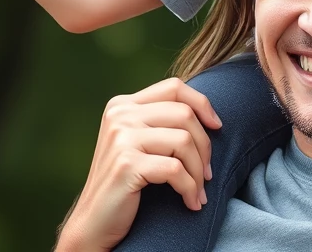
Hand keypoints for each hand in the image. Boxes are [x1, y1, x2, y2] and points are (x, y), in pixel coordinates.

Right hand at [56, 78, 222, 251]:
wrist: (93, 223)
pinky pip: (175, 170)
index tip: (217, 126)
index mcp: (122, 105)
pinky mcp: (126, 163)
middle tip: (206, 173)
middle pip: (184, 114)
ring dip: (198, 172)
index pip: (174, 88)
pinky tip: (191, 202)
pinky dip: (189, 188)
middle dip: (204, 146)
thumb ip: (159, 122)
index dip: (202, 104)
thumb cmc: (125, 184)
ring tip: (199, 191)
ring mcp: (121, 137)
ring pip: (184, 141)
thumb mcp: (137, 143)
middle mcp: (119, 115)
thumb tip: (207, 113)